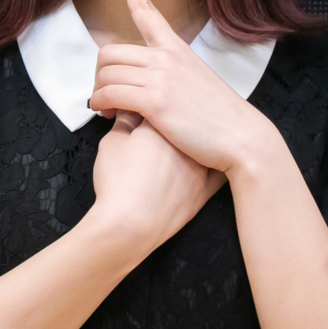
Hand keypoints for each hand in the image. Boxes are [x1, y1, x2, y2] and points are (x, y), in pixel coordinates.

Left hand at [86, 0, 276, 174]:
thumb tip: (151, 83)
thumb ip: (171, 75)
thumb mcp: (197, 82)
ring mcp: (161, 77)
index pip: (147, 9)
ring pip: (106, 73)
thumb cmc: (220, 117)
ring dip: (98, 92)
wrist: (242, 137)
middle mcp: (166, 57)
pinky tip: (106, 113)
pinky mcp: (155, 100)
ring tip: (106, 108)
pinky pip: (109, 93)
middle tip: (104, 94)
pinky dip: (100, 104)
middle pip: (109, 50)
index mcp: (176, 48)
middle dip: (99, 74)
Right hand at [89, 112, 224, 253]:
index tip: (136, 116)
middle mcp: (186, 141)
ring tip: (176, 146)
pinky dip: (211, 164)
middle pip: (182, 123)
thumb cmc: (118, 184)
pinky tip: (204, 161)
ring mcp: (200, 165)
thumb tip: (128, 110)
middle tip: (150, 134)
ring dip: (192, 139)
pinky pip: (215, 170)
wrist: (130, 225)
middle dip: (169, 124)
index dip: (145, 107)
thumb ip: (123, 122)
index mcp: (161, 124)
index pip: (158, 104)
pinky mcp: (205, 188)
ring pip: (202, 143)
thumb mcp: (112, 144)